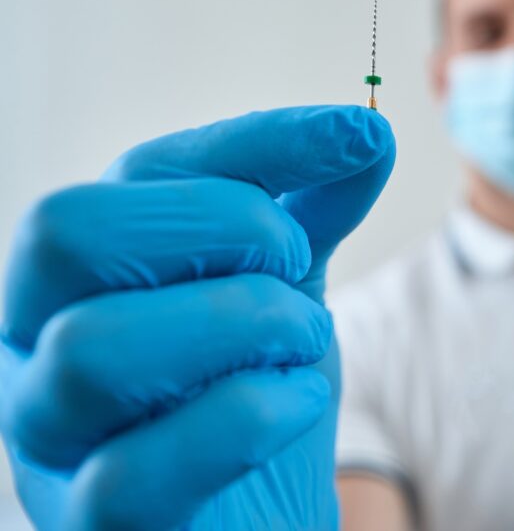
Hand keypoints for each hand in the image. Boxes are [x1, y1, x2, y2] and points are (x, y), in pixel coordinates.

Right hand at [0, 105, 395, 529]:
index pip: (142, 169)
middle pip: (68, 231)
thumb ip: (313, 211)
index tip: (358, 135)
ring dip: (240, 323)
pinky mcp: (92, 524)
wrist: (260, 524)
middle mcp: (39, 341)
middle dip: (217, 224)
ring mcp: (51, 438)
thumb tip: (367, 131)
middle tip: (294, 261)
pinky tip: (296, 406)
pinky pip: (131, 471)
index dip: (258, 142)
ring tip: (305, 340)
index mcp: (86, 268)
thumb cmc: (257, 397)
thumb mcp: (285, 286)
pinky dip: (247, 419)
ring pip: (93, 347)